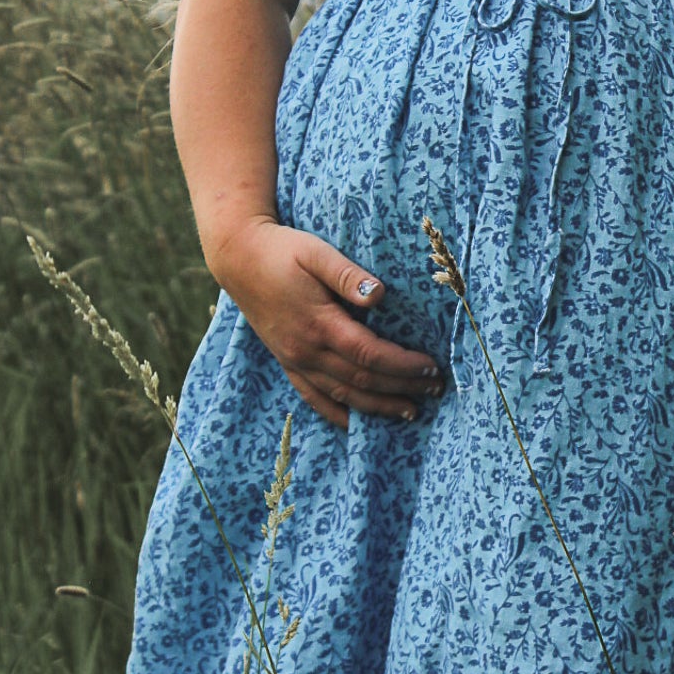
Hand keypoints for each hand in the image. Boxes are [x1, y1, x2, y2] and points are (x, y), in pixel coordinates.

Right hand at [212, 217, 445, 429]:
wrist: (238, 257)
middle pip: (362, 381)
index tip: (431, 366)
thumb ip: (348, 275)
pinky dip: (338, 414)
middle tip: (435, 389)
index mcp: (319, 324)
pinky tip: (357, 423)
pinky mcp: (287, 362)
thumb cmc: (282, 250)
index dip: (403, 365)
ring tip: (410, 412)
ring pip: (342, 396)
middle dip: (402, 388)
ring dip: (378, 407)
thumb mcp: (316, 252)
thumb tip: (380, 295)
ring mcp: (294, 360)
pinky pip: (314, 398)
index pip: (370, 354)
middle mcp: (306, 350)